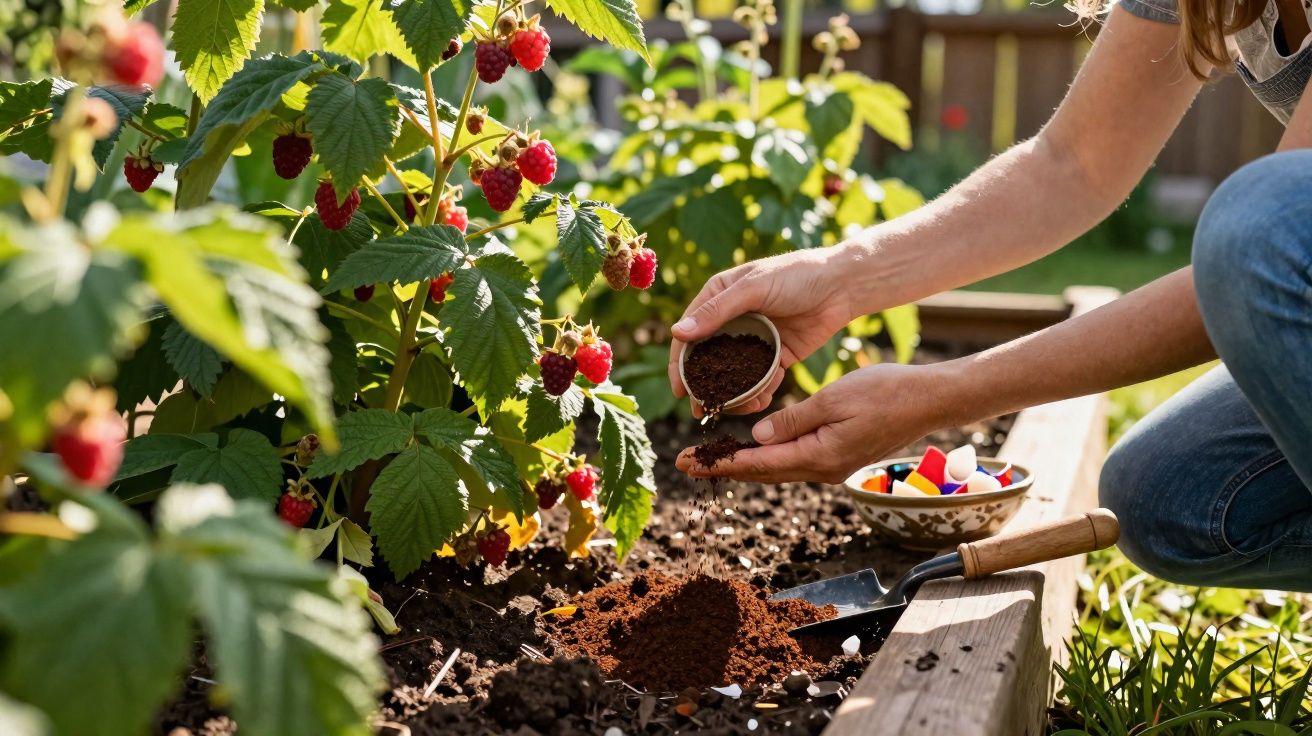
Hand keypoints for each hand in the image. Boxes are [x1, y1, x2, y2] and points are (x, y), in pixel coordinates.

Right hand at [668, 248, 857, 415]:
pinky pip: (762, 378)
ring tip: (733, 410)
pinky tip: (761, 401)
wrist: (841, 285)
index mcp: (719, 297)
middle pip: (709, 358)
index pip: (689, 333)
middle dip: (704, 385)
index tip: (678, 390)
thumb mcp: (753, 288)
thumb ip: (717, 311)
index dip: (680, 362)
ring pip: (734, 373)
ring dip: (733, 393)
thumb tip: (678, 333)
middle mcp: (732, 319)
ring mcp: (754, 339)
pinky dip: (760, 391)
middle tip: (701, 410)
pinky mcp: (777, 354)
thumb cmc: (795, 275)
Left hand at [675, 363, 952, 482]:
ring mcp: (831, 465)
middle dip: (722, 466)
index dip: (719, 462)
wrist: (929, 401)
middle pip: (761, 472)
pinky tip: (752, 447)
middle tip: (684, 462)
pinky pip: (792, 460)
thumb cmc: (885, 393)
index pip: (757, 464)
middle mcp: (822, 468)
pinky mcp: (838, 456)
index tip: (686, 462)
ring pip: (776, 468)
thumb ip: (793, 420)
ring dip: (742, 462)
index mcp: (817, 456)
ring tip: (709, 456)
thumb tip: (757, 435)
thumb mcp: (833, 400)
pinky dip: (766, 456)